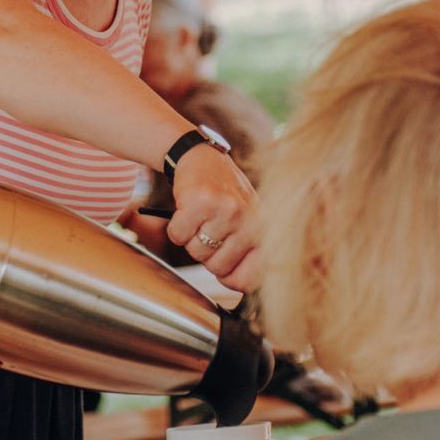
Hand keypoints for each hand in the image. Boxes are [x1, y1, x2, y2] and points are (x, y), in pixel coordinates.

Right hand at [165, 148, 261, 291]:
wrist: (203, 157)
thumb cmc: (224, 193)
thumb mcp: (246, 220)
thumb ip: (246, 252)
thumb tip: (233, 282)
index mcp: (263, 229)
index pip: (251, 278)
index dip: (231, 279)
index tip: (224, 271)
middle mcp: (248, 220)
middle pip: (217, 267)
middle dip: (206, 254)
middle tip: (209, 230)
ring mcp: (225, 210)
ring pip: (196, 252)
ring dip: (191, 239)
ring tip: (200, 217)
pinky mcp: (200, 202)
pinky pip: (178, 235)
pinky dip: (176, 227)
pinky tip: (187, 210)